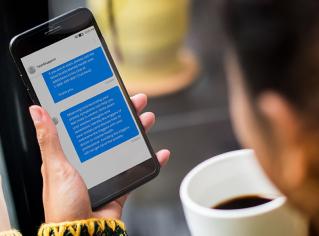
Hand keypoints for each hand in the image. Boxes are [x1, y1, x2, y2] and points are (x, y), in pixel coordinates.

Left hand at [29, 94, 169, 222]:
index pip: (88, 125)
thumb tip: (37, 112)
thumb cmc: (63, 205)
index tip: (110, 96)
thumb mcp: (54, 167)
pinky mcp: (119, 185)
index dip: (100, 109)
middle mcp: (89, 162)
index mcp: (71, 156)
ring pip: (126, 147)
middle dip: (126, 116)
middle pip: (111, 133)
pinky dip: (150, 161)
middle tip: (136, 103)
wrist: (82, 232)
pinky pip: (137, 170)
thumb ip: (50, 140)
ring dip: (139, 133)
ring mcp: (106, 173)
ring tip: (148, 119)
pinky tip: (159, 153)